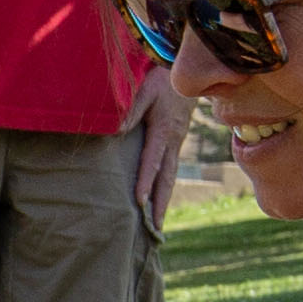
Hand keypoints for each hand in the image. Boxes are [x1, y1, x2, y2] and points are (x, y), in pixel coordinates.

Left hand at [133, 69, 189, 220]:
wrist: (186, 73)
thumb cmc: (161, 79)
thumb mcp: (145, 90)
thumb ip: (130, 110)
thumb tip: (116, 131)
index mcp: (163, 131)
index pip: (152, 162)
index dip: (145, 182)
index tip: (139, 202)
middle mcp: (173, 142)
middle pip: (167, 178)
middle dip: (160, 204)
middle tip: (155, 229)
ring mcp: (178, 143)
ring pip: (171, 176)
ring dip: (165, 200)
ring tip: (158, 224)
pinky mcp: (177, 142)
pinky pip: (171, 169)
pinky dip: (166, 187)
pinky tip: (160, 199)